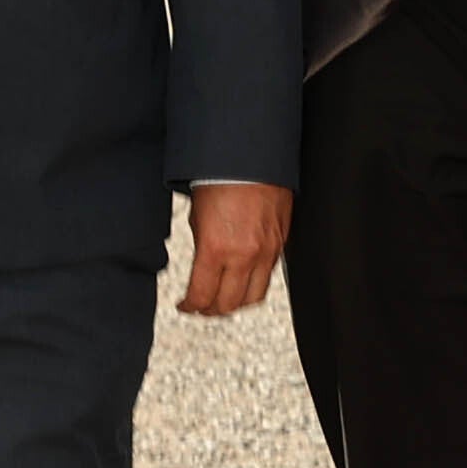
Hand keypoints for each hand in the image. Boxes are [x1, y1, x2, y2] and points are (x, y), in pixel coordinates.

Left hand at [179, 180, 291, 317]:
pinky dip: (254, 284)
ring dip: (236, 303)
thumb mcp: (198, 219)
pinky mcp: (281, 244)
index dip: (190, 306)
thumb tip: (204, 269)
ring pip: (253, 298)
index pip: (202, 295)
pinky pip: (268, 277)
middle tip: (202, 307)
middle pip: (229, 304)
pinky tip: (244, 279)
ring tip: (225, 298)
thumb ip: (203, 250)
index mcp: (216, 249)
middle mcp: (244, 256)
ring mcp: (266, 252)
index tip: (185, 306)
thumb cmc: (219, 179)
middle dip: (212, 310)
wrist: (250, 157)